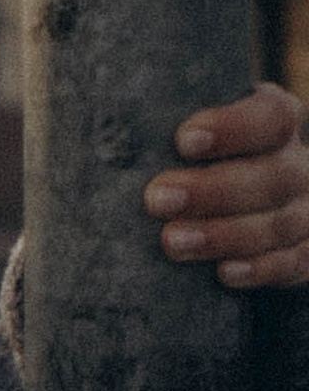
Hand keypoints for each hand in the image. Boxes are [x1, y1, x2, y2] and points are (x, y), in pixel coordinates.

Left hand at [146, 82, 308, 286]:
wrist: (236, 206)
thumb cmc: (192, 161)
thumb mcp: (188, 136)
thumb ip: (160, 130)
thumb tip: (102, 135)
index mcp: (275, 121)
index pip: (270, 117)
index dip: (232, 128)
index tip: (183, 140)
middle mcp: (298, 165)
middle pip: (271, 176)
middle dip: (213, 190)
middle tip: (157, 199)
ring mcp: (306, 211)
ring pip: (279, 223)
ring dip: (225, 234)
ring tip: (173, 242)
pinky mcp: (307, 252)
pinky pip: (293, 263)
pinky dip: (261, 269)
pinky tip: (225, 273)